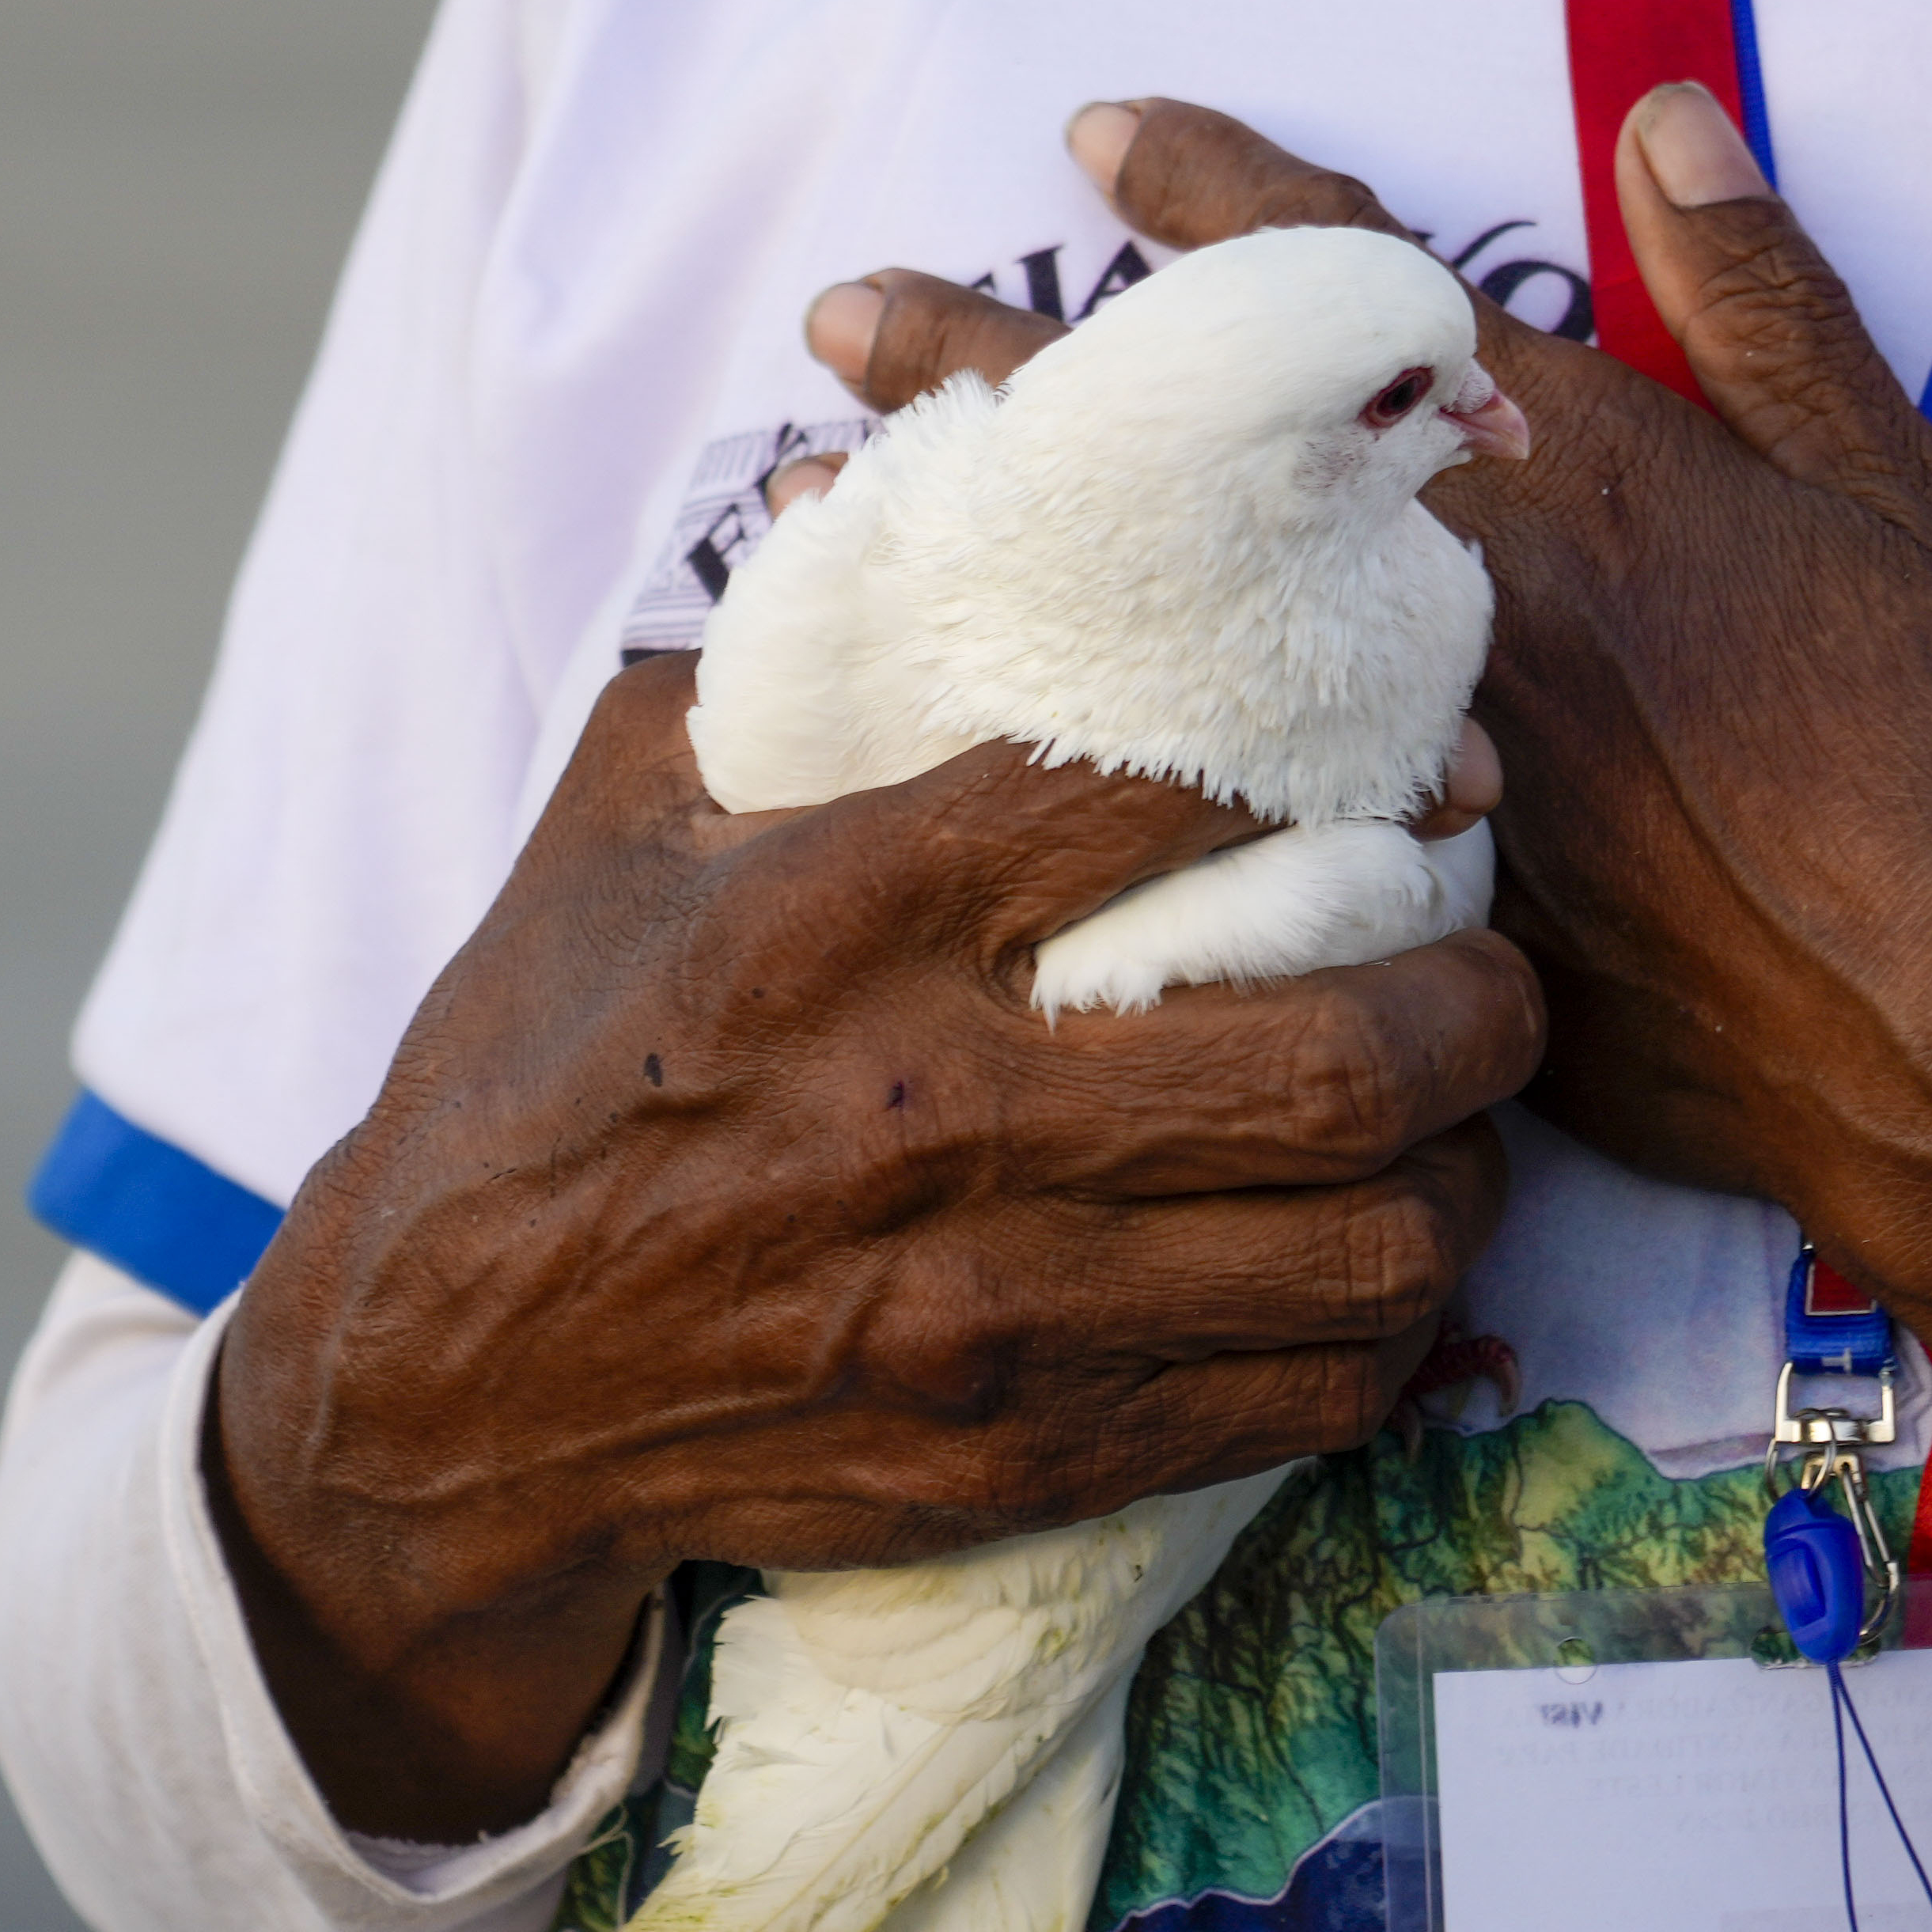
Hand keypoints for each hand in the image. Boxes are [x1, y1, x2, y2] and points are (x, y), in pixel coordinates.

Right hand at [209, 658, 1540, 1840]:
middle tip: (1492, 951)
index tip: (1426, 751)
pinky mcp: (1019, 1455)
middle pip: (1331, 1053)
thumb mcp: (620, 818)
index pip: (1162, 805)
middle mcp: (933, 1112)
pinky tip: (1372, 1254)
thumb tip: (906, 476)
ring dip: (1458, 1171)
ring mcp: (988, 1310)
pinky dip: (1379, 1323)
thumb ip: (780, 657)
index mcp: (840, 920)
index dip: (1340, 764)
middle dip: (1472, 994)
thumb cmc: (539, 1065)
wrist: (440, 1390)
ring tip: (1462, 1112)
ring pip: (1355, 1243)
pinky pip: (1297, 1396)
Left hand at [812, 92, 1931, 1616]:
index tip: (1096, 131)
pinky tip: (930, 764)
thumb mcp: (1912, 499)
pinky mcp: (1397, 930)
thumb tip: (1661, 122)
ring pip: (1125, 639)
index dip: (1222, 195)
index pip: (1349, 293)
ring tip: (803, 530)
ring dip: (965, 568)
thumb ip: (1771, 311)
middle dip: (993, 370)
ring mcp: (1400, 781)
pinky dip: (1039, 775)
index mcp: (1566, 487)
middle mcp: (1444, 623)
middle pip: (1173, 460)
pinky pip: (1175, 829)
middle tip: (835, 321)